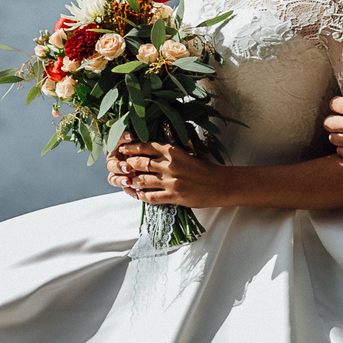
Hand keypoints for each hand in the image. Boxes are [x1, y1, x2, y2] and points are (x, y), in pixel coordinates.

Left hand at [108, 135, 226, 205]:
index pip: (145, 146)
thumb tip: (149, 149)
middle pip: (139, 163)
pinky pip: (150, 196)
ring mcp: (170, 182)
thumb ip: (169, 151)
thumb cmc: (204, 168)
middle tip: (121, 166)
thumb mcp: (187, 152)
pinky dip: (140, 195)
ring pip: (141, 180)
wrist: (220, 184)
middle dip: (127, 164)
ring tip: (127, 180)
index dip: (130, 148)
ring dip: (132, 181)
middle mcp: (170, 165)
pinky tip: (136, 194)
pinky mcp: (173, 196)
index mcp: (173, 151)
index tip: (122, 149)